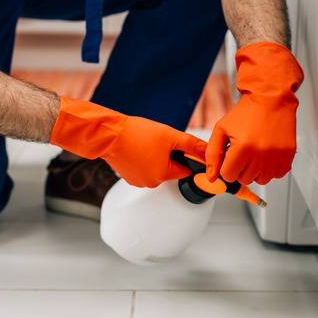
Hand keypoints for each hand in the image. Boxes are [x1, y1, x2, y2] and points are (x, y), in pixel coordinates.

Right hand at [50, 97, 205, 187]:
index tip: (179, 147)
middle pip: (170, 170)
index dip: (185, 157)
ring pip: (156, 169)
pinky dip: (143, 160)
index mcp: (163, 175)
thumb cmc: (135, 134)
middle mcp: (150, 183)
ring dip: (156, 158)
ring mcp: (137, 181)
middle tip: (160, 142)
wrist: (108, 133)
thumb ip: (192, 145)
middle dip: (169, 157)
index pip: (186, 170)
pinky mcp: (128, 176)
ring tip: (146, 143)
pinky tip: (137, 148)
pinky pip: (143, 169)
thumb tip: (209, 152)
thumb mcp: (170, 136)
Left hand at [206, 41, 303, 184]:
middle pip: (244, 179)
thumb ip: (213, 154)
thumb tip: (212, 178)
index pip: (228, 176)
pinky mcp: (288, 156)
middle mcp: (261, 155)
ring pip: (261, 180)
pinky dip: (271, 168)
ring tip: (255, 152)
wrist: (271, 99)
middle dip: (241, 168)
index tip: (232, 155)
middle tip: (244, 151)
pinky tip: (267, 154)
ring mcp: (276, 157)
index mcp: (242, 148)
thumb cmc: (246, 113)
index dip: (227, 166)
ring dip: (256, 170)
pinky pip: (277, 175)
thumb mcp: (221, 129)